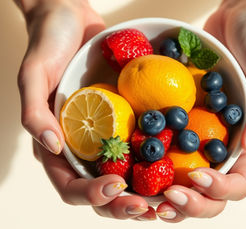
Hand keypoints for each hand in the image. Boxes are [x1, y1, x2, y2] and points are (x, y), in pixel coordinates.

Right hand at [18, 0, 153, 219]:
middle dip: (121, 204)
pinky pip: (137, 151)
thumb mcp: (34, 73)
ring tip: (162, 202)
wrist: (73, 21)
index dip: (91, 193)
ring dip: (141, 195)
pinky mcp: (123, 123)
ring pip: (122, 178)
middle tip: (146, 208)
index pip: (70, 183)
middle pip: (99, 190)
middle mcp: (82, 147)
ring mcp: (105, 137)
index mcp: (58, 144)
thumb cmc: (50, 44)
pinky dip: (152, 167)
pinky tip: (169, 172)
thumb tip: (51, 145)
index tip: (116, 185)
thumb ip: (34, 111)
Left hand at [156, 0, 245, 221]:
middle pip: (212, 192)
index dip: (219, 188)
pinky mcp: (184, 125)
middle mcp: (225, 148)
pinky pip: (171, 151)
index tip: (196, 175)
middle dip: (191, 203)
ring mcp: (203, 139)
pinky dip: (157, 167)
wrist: (234, 24)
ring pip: (189, 181)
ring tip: (151, 201)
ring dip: (171, 196)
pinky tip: (142, 170)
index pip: (239, 181)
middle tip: (166, 201)